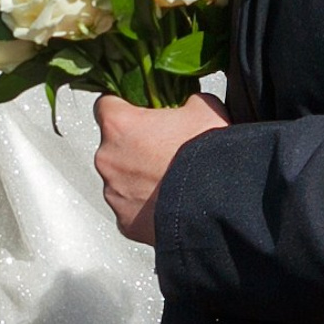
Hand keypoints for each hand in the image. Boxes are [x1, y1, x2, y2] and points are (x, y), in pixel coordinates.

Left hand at [94, 94, 227, 245]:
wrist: (217, 205)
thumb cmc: (206, 155)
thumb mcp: (204, 109)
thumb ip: (185, 101)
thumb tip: (186, 106)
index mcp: (119, 125)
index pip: (105, 105)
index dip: (124, 108)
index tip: (138, 113)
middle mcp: (108, 158)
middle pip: (113, 146)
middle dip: (134, 147)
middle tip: (163, 151)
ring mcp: (113, 193)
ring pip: (120, 179)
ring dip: (138, 178)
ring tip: (168, 180)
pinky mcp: (124, 222)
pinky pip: (130, 208)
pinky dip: (144, 206)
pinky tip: (168, 202)